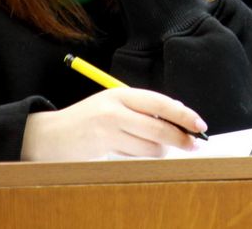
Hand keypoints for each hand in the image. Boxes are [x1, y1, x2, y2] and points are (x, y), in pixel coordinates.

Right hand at [21, 87, 207, 160]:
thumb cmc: (91, 119)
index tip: (200, 125)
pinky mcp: (101, 149)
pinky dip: (140, 158)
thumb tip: (181, 117)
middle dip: (180, 139)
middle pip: (159, 128)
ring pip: (150, 147)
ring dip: (158, 151)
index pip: (162, 103)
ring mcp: (107, 130)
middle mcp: (115, 109)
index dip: (184, 115)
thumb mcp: (116, 105)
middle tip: (194, 146)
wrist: (50, 135)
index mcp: (122, 93)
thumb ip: (144, 109)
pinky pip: (134, 158)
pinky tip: (127, 151)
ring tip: (148, 146)